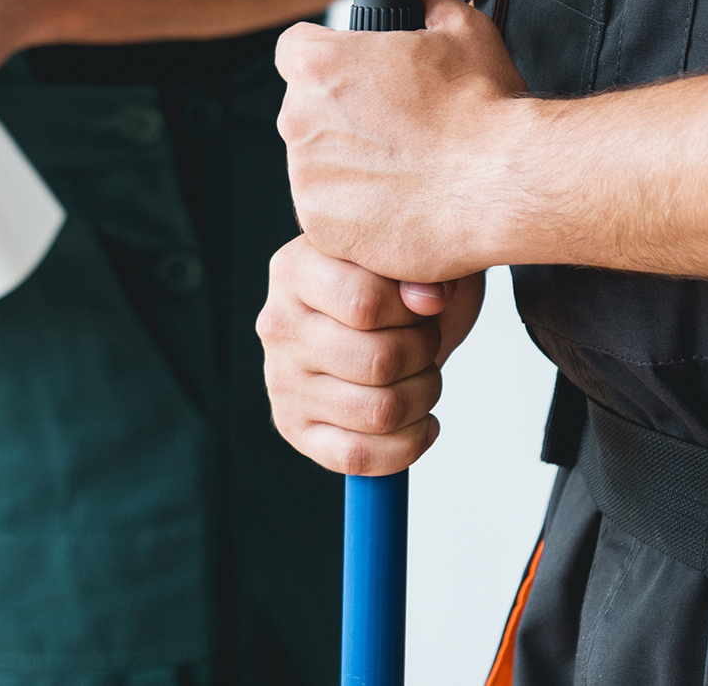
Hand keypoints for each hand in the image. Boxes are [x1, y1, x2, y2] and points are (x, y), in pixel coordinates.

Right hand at [257, 235, 485, 474]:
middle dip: (425, 354)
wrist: (385, 311)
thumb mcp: (412, 251)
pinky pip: (357, 457)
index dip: (413, 310)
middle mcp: (278, 325)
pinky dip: (405, 447)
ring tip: (425, 376)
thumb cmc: (397, 279)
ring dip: (423, 397)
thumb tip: (428, 299)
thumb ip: (421, 264)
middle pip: (378, 362)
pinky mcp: (293, 427)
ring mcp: (281, 380)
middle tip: (427, 341)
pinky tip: (421, 424)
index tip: (424, 302)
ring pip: (379, 411)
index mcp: (296, 268)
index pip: (366, 304)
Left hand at [276, 0, 531, 283]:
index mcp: (319, 66)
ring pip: (316, 161)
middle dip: (340, 112)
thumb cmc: (482, 107)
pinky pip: (329, 210)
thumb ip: (424, 2)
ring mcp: (307, 179)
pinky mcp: (321, 227)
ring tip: (403, 164)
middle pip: (305, 107)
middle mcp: (299, 120)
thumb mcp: (461, 26)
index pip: (295, 49)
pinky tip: (399, 198)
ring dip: (347, 160)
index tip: (352, 73)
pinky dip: (355, 207)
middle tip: (393, 122)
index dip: (328, 57)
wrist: (502, 185)